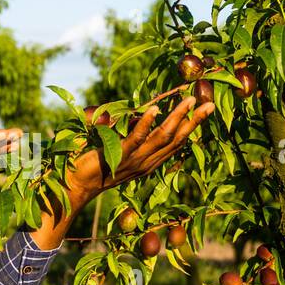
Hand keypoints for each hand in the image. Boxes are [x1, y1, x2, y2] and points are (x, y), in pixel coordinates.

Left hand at [68, 94, 213, 199]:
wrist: (75, 184)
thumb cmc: (95, 164)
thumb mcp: (119, 148)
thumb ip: (130, 133)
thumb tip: (142, 112)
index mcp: (149, 161)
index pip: (176, 143)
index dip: (192, 127)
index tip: (204, 110)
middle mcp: (146, 163)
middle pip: (176, 140)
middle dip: (194, 121)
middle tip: (209, 104)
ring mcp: (134, 161)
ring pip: (162, 137)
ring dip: (176, 117)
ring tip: (188, 100)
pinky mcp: (118, 157)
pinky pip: (136, 139)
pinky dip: (146, 123)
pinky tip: (154, 109)